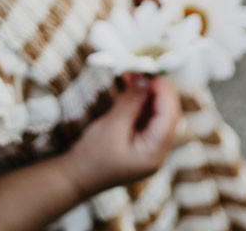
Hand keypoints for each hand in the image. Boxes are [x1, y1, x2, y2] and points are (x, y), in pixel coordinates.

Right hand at [63, 75, 180, 198]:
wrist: (76, 177)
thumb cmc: (92, 157)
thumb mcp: (112, 126)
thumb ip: (131, 103)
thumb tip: (145, 79)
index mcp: (154, 154)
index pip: (169, 118)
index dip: (165, 93)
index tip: (154, 73)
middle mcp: (157, 152)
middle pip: (167, 115)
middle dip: (156, 90)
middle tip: (143, 70)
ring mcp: (150, 147)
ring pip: (157, 114)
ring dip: (147, 93)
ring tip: (134, 74)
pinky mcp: (141, 141)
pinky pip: (147, 117)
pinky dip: (140, 101)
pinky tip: (132, 86)